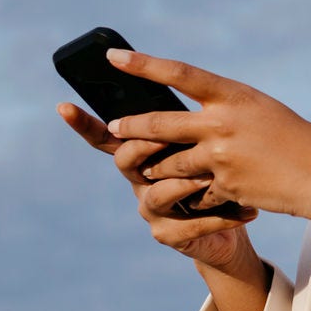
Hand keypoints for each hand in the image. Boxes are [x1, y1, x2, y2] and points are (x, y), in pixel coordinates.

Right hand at [56, 98, 258, 274]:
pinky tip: (247, 212)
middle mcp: (140, 181)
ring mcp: (152, 210)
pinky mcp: (169, 236)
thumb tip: (181, 74)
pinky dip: (220, 218)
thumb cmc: (219, 170)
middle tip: (167, 137)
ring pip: (157, 194)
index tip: (63, 105)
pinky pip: (190, 225)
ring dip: (184, 183)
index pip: (107, 136)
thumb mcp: (205, 140)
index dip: (84, 124)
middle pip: (126, 160)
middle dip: (145, 146)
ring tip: (209, 177)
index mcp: (143, 154)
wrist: (237, 219)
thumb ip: (186, 119)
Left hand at [98, 47, 310, 222]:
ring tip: (151, 169)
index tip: (114, 57)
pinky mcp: (225, 185)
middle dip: (131, 127)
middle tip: (114, 128)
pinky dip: (198, 194)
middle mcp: (223, 122)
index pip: (179, 74)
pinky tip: (209, 194)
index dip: (143, 65)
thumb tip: (190, 113)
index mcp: (233, 95)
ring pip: (170, 163)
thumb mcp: (261, 111)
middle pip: (159, 123)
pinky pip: (196, 191)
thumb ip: (224, 109)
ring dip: (159, 168)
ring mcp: (221, 156)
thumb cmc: (296, 140)